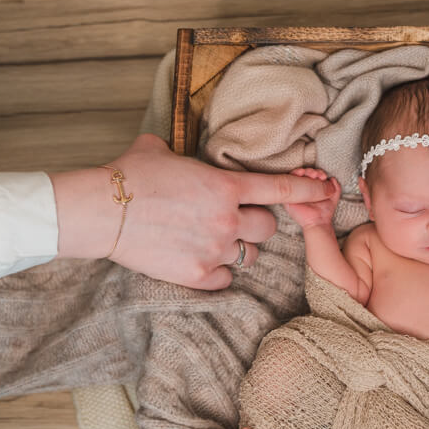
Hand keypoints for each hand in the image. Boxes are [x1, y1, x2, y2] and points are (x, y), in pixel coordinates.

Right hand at [51, 134, 334, 290]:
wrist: (102, 211)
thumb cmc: (130, 175)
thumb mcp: (160, 150)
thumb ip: (184, 154)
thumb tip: (176, 151)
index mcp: (225, 186)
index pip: (280, 188)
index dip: (307, 191)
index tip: (327, 192)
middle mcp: (227, 219)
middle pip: (270, 228)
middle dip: (259, 224)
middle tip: (237, 220)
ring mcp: (214, 250)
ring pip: (250, 255)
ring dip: (240, 248)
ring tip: (215, 240)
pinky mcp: (197, 275)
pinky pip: (226, 279)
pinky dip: (219, 273)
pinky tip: (201, 262)